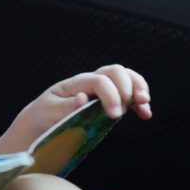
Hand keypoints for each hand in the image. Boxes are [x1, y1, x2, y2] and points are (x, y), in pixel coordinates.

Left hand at [0, 65, 150, 152]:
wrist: (44, 118)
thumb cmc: (46, 114)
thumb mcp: (49, 112)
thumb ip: (64, 107)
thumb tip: (82, 98)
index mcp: (76, 83)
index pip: (99, 80)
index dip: (110, 95)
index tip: (113, 115)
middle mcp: (92, 81)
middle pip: (116, 71)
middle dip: (127, 87)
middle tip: (126, 109)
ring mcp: (103, 88)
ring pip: (126, 77)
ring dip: (139, 88)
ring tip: (143, 104)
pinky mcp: (111, 99)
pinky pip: (130, 92)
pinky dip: (140, 102)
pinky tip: (145, 114)